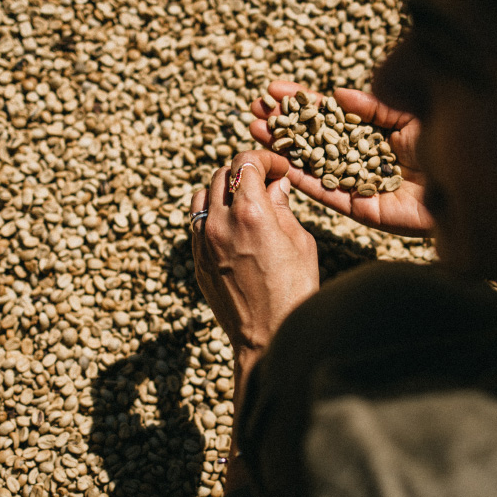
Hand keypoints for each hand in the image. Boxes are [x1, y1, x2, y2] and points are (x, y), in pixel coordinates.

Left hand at [190, 151, 319, 366]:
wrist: (266, 337)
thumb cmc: (293, 291)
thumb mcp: (300, 243)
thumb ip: (283, 207)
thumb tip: (276, 185)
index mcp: (250, 213)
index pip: (245, 162)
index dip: (264, 158)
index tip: (278, 168)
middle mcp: (220, 222)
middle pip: (222, 174)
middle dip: (246, 172)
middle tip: (266, 183)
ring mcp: (203, 241)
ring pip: (204, 195)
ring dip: (224, 190)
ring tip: (246, 203)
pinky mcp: (197, 259)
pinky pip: (198, 222)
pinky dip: (214, 215)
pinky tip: (234, 227)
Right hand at [249, 80, 432, 237]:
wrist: (467, 182)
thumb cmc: (445, 144)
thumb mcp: (407, 115)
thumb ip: (373, 107)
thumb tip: (338, 94)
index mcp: (371, 133)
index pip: (327, 114)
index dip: (300, 103)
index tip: (272, 89)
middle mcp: (360, 157)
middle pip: (313, 138)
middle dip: (283, 124)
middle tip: (254, 109)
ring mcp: (358, 182)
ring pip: (312, 164)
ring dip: (283, 148)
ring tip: (254, 130)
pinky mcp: (362, 208)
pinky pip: (327, 192)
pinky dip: (303, 179)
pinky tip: (280, 163)